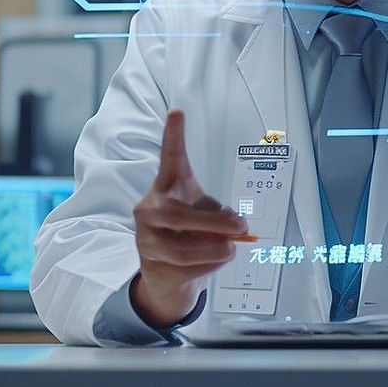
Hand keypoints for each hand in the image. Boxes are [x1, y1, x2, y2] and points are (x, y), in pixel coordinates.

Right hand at [131, 109, 247, 327]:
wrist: (166, 274)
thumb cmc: (190, 234)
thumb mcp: (203, 214)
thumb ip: (218, 216)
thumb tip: (237, 229)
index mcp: (166, 186)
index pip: (170, 158)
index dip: (173, 136)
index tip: (177, 112)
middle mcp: (149, 208)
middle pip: (181, 217)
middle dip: (217, 223)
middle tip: (242, 225)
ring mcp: (145, 239)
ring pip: (185, 249)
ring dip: (217, 250)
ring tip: (230, 248)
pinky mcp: (150, 266)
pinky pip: (186, 268)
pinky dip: (210, 266)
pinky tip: (213, 261)